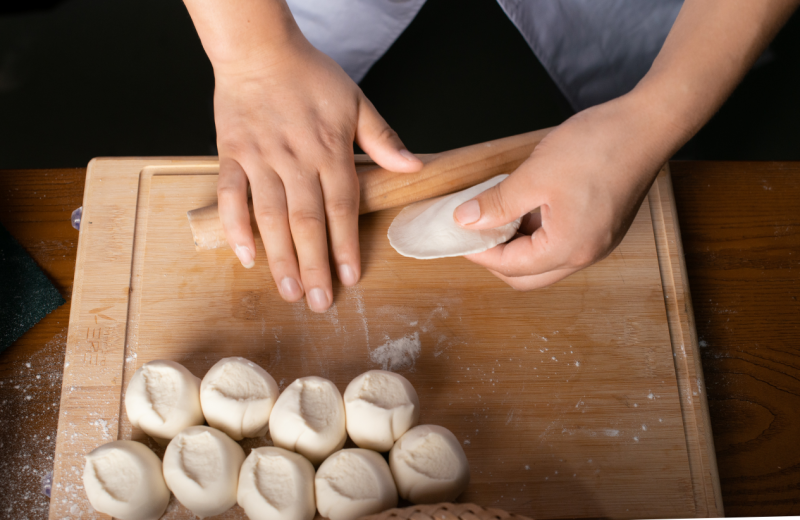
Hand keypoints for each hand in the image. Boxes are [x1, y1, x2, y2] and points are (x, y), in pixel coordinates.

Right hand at [214, 40, 422, 311]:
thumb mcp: (356, 101)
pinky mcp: (231, 155)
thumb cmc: (310, 76)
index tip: (350, 277)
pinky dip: (235, 226)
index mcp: (330, 149)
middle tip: (317, 302)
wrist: (259, 49)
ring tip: (287, 291)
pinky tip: (244, 256)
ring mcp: (260, 158)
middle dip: (313, 266)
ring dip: (279, 257)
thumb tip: (412, 168)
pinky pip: (230, 196)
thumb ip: (382, 138)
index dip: (346, 246)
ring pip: (269, 216)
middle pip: (306, 221)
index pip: (342, 207)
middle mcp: (295, 159)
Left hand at [453, 93, 675, 289]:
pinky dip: (538, 234)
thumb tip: (466, 220)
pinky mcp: (602, 228)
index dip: (480, 254)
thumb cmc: (598, 147)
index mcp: (569, 248)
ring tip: (497, 215)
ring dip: (518, 246)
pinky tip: (524, 207)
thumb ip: (497, 203)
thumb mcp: (534, 175)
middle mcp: (586, 254)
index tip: (458, 235)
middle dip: (497, 258)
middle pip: (528, 276)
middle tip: (475, 232)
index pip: (511, 268)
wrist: (648, 125)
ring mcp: (597, 243)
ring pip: (545, 261)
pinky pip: (561, 243)